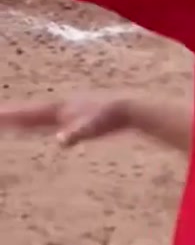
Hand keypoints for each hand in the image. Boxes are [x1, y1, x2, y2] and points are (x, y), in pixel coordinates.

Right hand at [0, 94, 129, 147]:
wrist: (127, 108)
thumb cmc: (110, 117)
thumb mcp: (94, 126)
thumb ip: (77, 132)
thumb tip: (60, 141)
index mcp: (60, 109)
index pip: (29, 114)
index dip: (10, 116)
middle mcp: (59, 108)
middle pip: (28, 113)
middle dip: (9, 115)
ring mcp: (65, 111)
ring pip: (36, 115)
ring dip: (20, 118)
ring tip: (4, 119)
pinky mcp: (72, 117)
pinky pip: (47, 121)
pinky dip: (34, 123)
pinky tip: (32, 127)